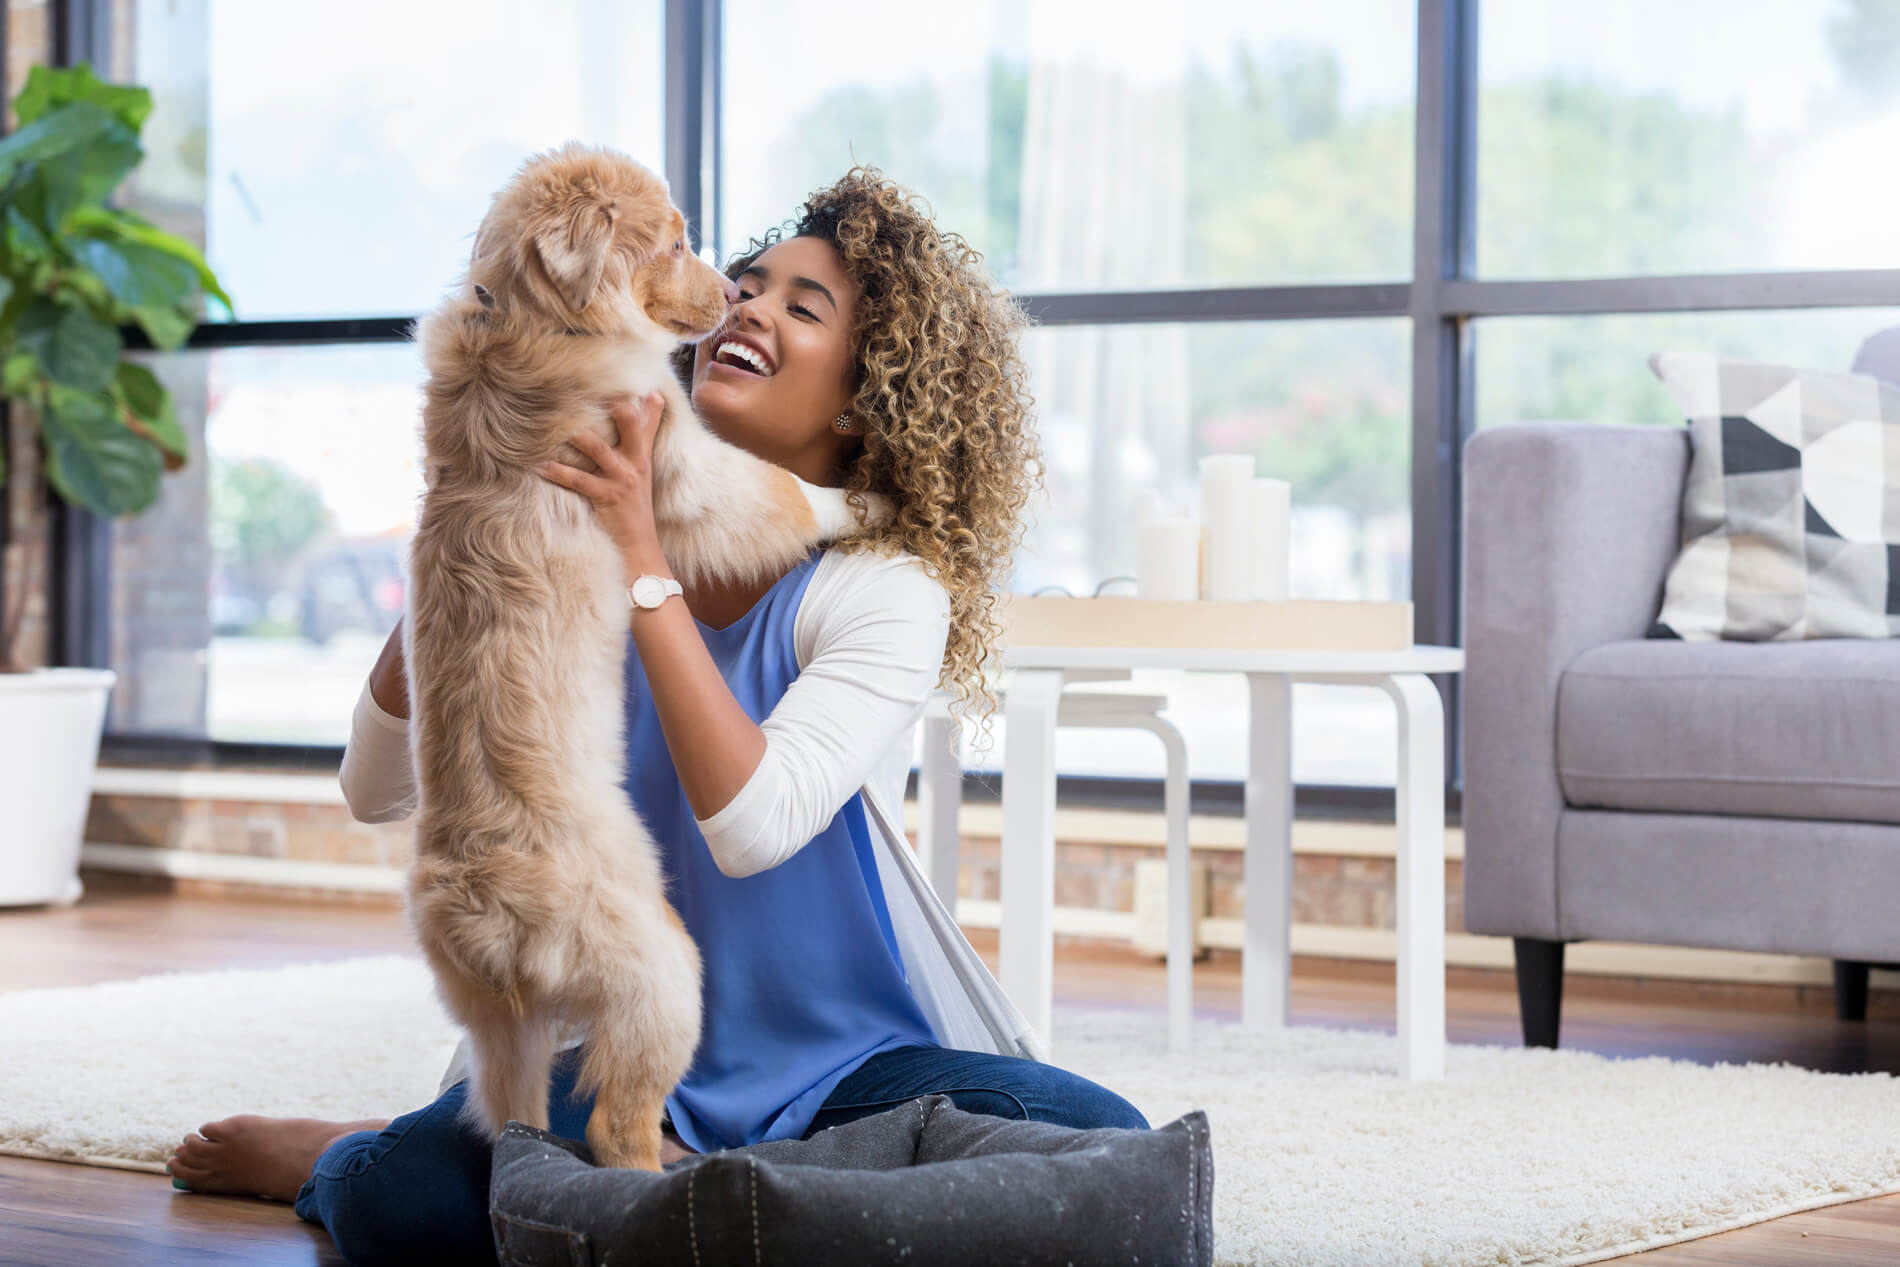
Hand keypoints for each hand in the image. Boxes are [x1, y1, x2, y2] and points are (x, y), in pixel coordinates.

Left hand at [540, 392, 668, 578]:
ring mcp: (622, 480)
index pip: (647, 418)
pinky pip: (579, 480)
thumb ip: (644, 437)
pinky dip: (557, 471)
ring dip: (577, 435)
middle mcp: (636, 463)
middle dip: (617, 406)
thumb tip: (651, 399)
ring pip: (599, 448)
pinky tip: (540, 464)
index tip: (625, 372)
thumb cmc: (635, 506)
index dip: (640, 396)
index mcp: (643, 454)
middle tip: (594, 385)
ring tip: (554, 419)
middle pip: (632, 425)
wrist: (640, 548)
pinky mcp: (606, 498)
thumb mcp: (644, 470)